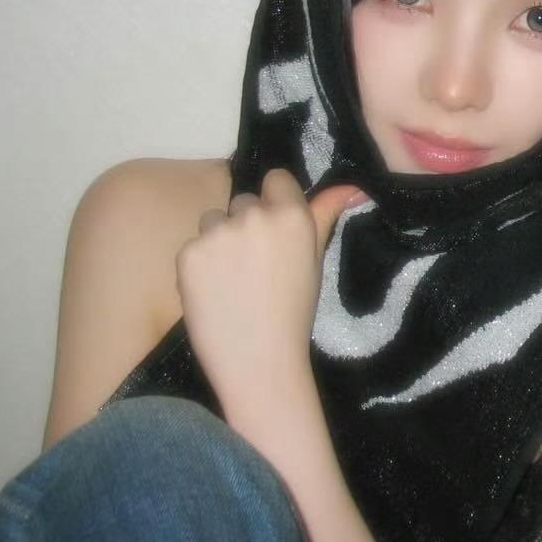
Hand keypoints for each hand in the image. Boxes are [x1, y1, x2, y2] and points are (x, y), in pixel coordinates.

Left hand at [177, 169, 364, 409]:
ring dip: (219, 242)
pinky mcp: (189, 253)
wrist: (260, 362)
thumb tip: (352, 187)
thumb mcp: (314, 262)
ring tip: (232, 282)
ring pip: (213, 220)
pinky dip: (199, 267)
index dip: (275, 205)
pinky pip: (193, 246)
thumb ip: (326, 216)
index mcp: (291, 215)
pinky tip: (214, 293)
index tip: (276, 236)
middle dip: (246, 226)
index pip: (275, 179)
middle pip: (243, 201)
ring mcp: (217, 233)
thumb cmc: (294, 315)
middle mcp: (253, 215)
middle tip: (255, 269)